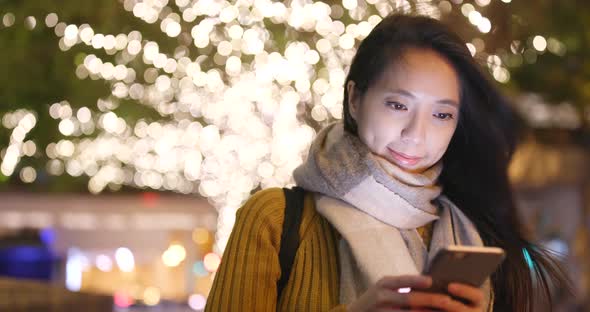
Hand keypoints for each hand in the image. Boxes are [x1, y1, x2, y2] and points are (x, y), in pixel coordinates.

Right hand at [346, 276, 485, 311]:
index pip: (402, 281)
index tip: (432, 281)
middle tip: (448, 301)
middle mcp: (381, 297)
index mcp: (384, 284)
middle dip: (430, 300)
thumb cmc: (376, 301)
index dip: (417, 281)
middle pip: (409, 299)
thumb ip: (401, 287)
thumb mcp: (384, 288)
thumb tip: (430, 284)